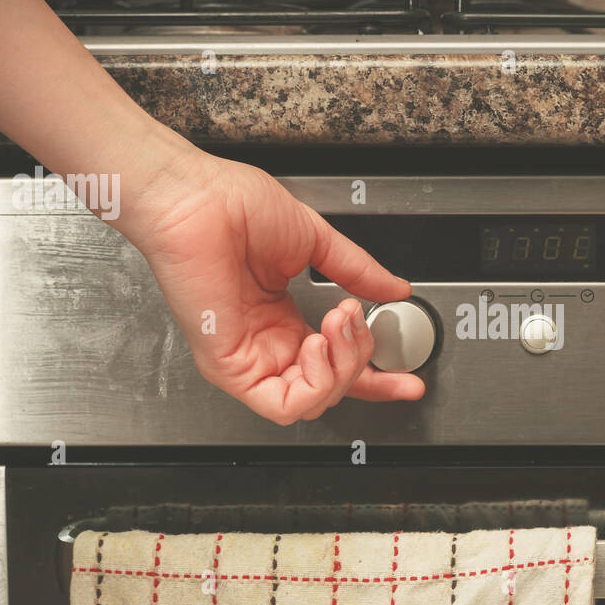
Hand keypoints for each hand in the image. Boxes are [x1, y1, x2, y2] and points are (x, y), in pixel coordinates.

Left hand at [120, 149, 424, 424]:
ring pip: (314, 402)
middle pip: (331, 388)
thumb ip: (358, 272)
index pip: (334, 367)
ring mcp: (247, 358)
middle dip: (362, 361)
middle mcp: (265, 345)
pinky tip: (317, 344)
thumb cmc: (232, 207)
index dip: (376, 378)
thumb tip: (394, 290)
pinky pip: (284, 406)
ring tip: (339, 321)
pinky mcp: (230, 368)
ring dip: (341, 367)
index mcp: (281, 321)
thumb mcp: (314, 241)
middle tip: (358, 317)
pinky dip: (315, 383)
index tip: (407, 376)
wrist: (197, 198)